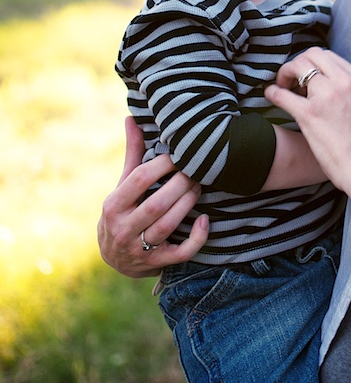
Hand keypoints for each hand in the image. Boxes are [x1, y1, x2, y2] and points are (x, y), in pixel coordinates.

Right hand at [97, 117, 208, 277]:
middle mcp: (123, 229)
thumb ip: (132, 154)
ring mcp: (139, 249)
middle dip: (180, 184)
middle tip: (197, 170)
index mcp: (113, 205)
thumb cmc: (123, 212)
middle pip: (157, 203)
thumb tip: (131, 118)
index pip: (138, 179)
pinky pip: (181, 253)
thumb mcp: (122, 186)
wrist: (114, 258)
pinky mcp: (156, 264)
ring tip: (200, 187)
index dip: (161, 164)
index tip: (178, 154)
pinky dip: (196, 238)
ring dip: (189, 203)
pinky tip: (205, 221)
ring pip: (169, 225)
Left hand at [265, 48, 350, 194]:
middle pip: (311, 55)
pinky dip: (272, 92)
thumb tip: (339, 89)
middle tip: (291, 81)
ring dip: (285, 74)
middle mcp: (344, 82)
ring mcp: (326, 96)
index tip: (307, 79)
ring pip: (297, 67)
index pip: (328, 56)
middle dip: (297, 64)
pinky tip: (270, 96)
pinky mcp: (309, 114)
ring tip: (283, 88)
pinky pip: (282, 94)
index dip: (312, 64)